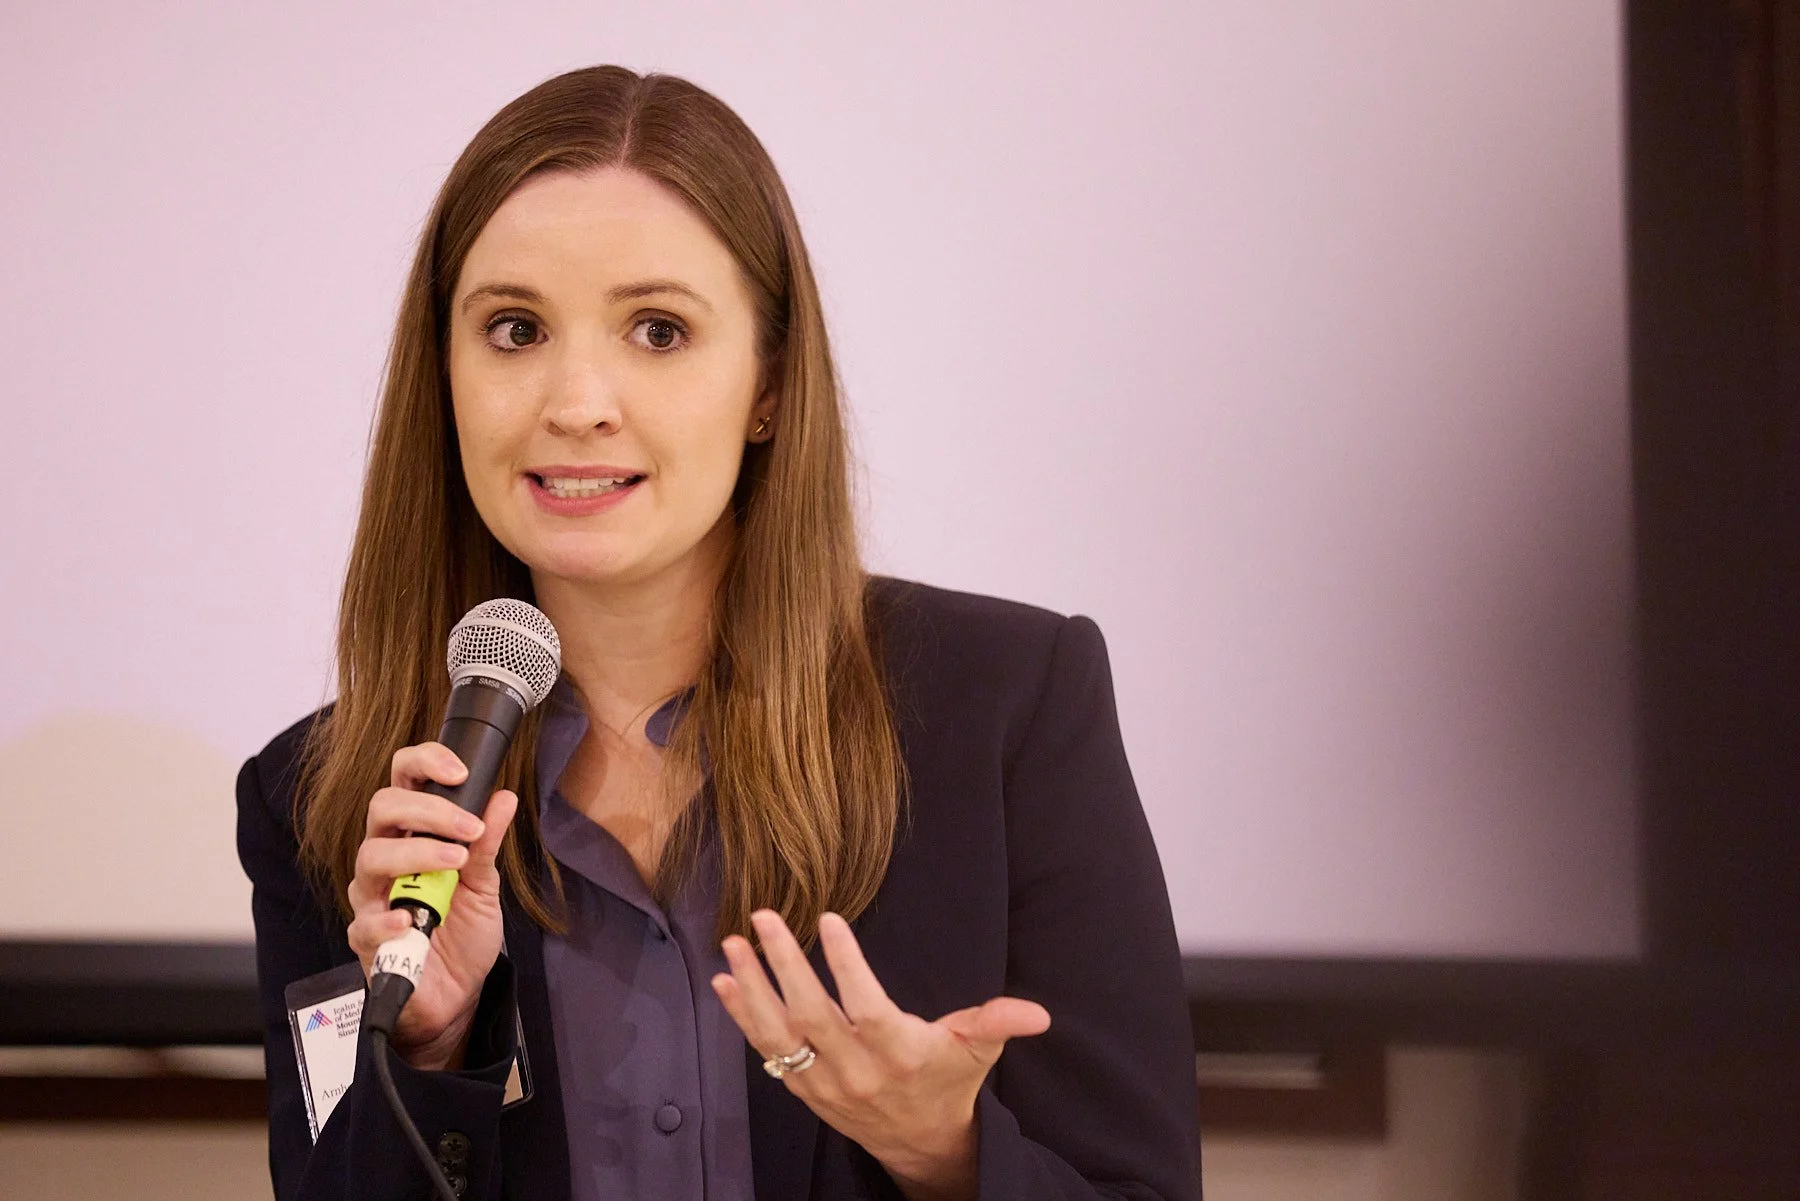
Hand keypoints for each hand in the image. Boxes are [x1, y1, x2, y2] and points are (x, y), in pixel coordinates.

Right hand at [345, 742, 518, 1070]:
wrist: (457, 994)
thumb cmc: (462, 933)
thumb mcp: (485, 885)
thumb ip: (488, 843)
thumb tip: (502, 798)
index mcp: (412, 836)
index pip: (402, 783)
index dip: (423, 764)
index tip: (459, 770)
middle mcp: (385, 859)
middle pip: (382, 808)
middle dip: (429, 809)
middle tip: (469, 828)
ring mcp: (373, 898)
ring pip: (371, 857)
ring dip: (417, 853)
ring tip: (457, 864)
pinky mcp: (367, 939)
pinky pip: (366, 922)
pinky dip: (389, 918)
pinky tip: (414, 918)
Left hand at [712, 910, 1050, 1200]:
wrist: (920, 1143)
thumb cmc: (947, 1082)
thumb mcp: (977, 1050)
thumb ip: (998, 1023)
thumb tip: (1039, 1014)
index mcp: (901, 1055)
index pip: (867, 1008)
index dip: (846, 965)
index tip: (828, 920)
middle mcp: (858, 1071)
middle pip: (812, 1016)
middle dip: (783, 965)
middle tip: (764, 918)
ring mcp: (825, 1083)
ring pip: (779, 1034)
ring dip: (751, 987)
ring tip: (732, 944)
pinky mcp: (804, 1089)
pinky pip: (766, 1051)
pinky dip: (743, 1017)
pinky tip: (725, 982)